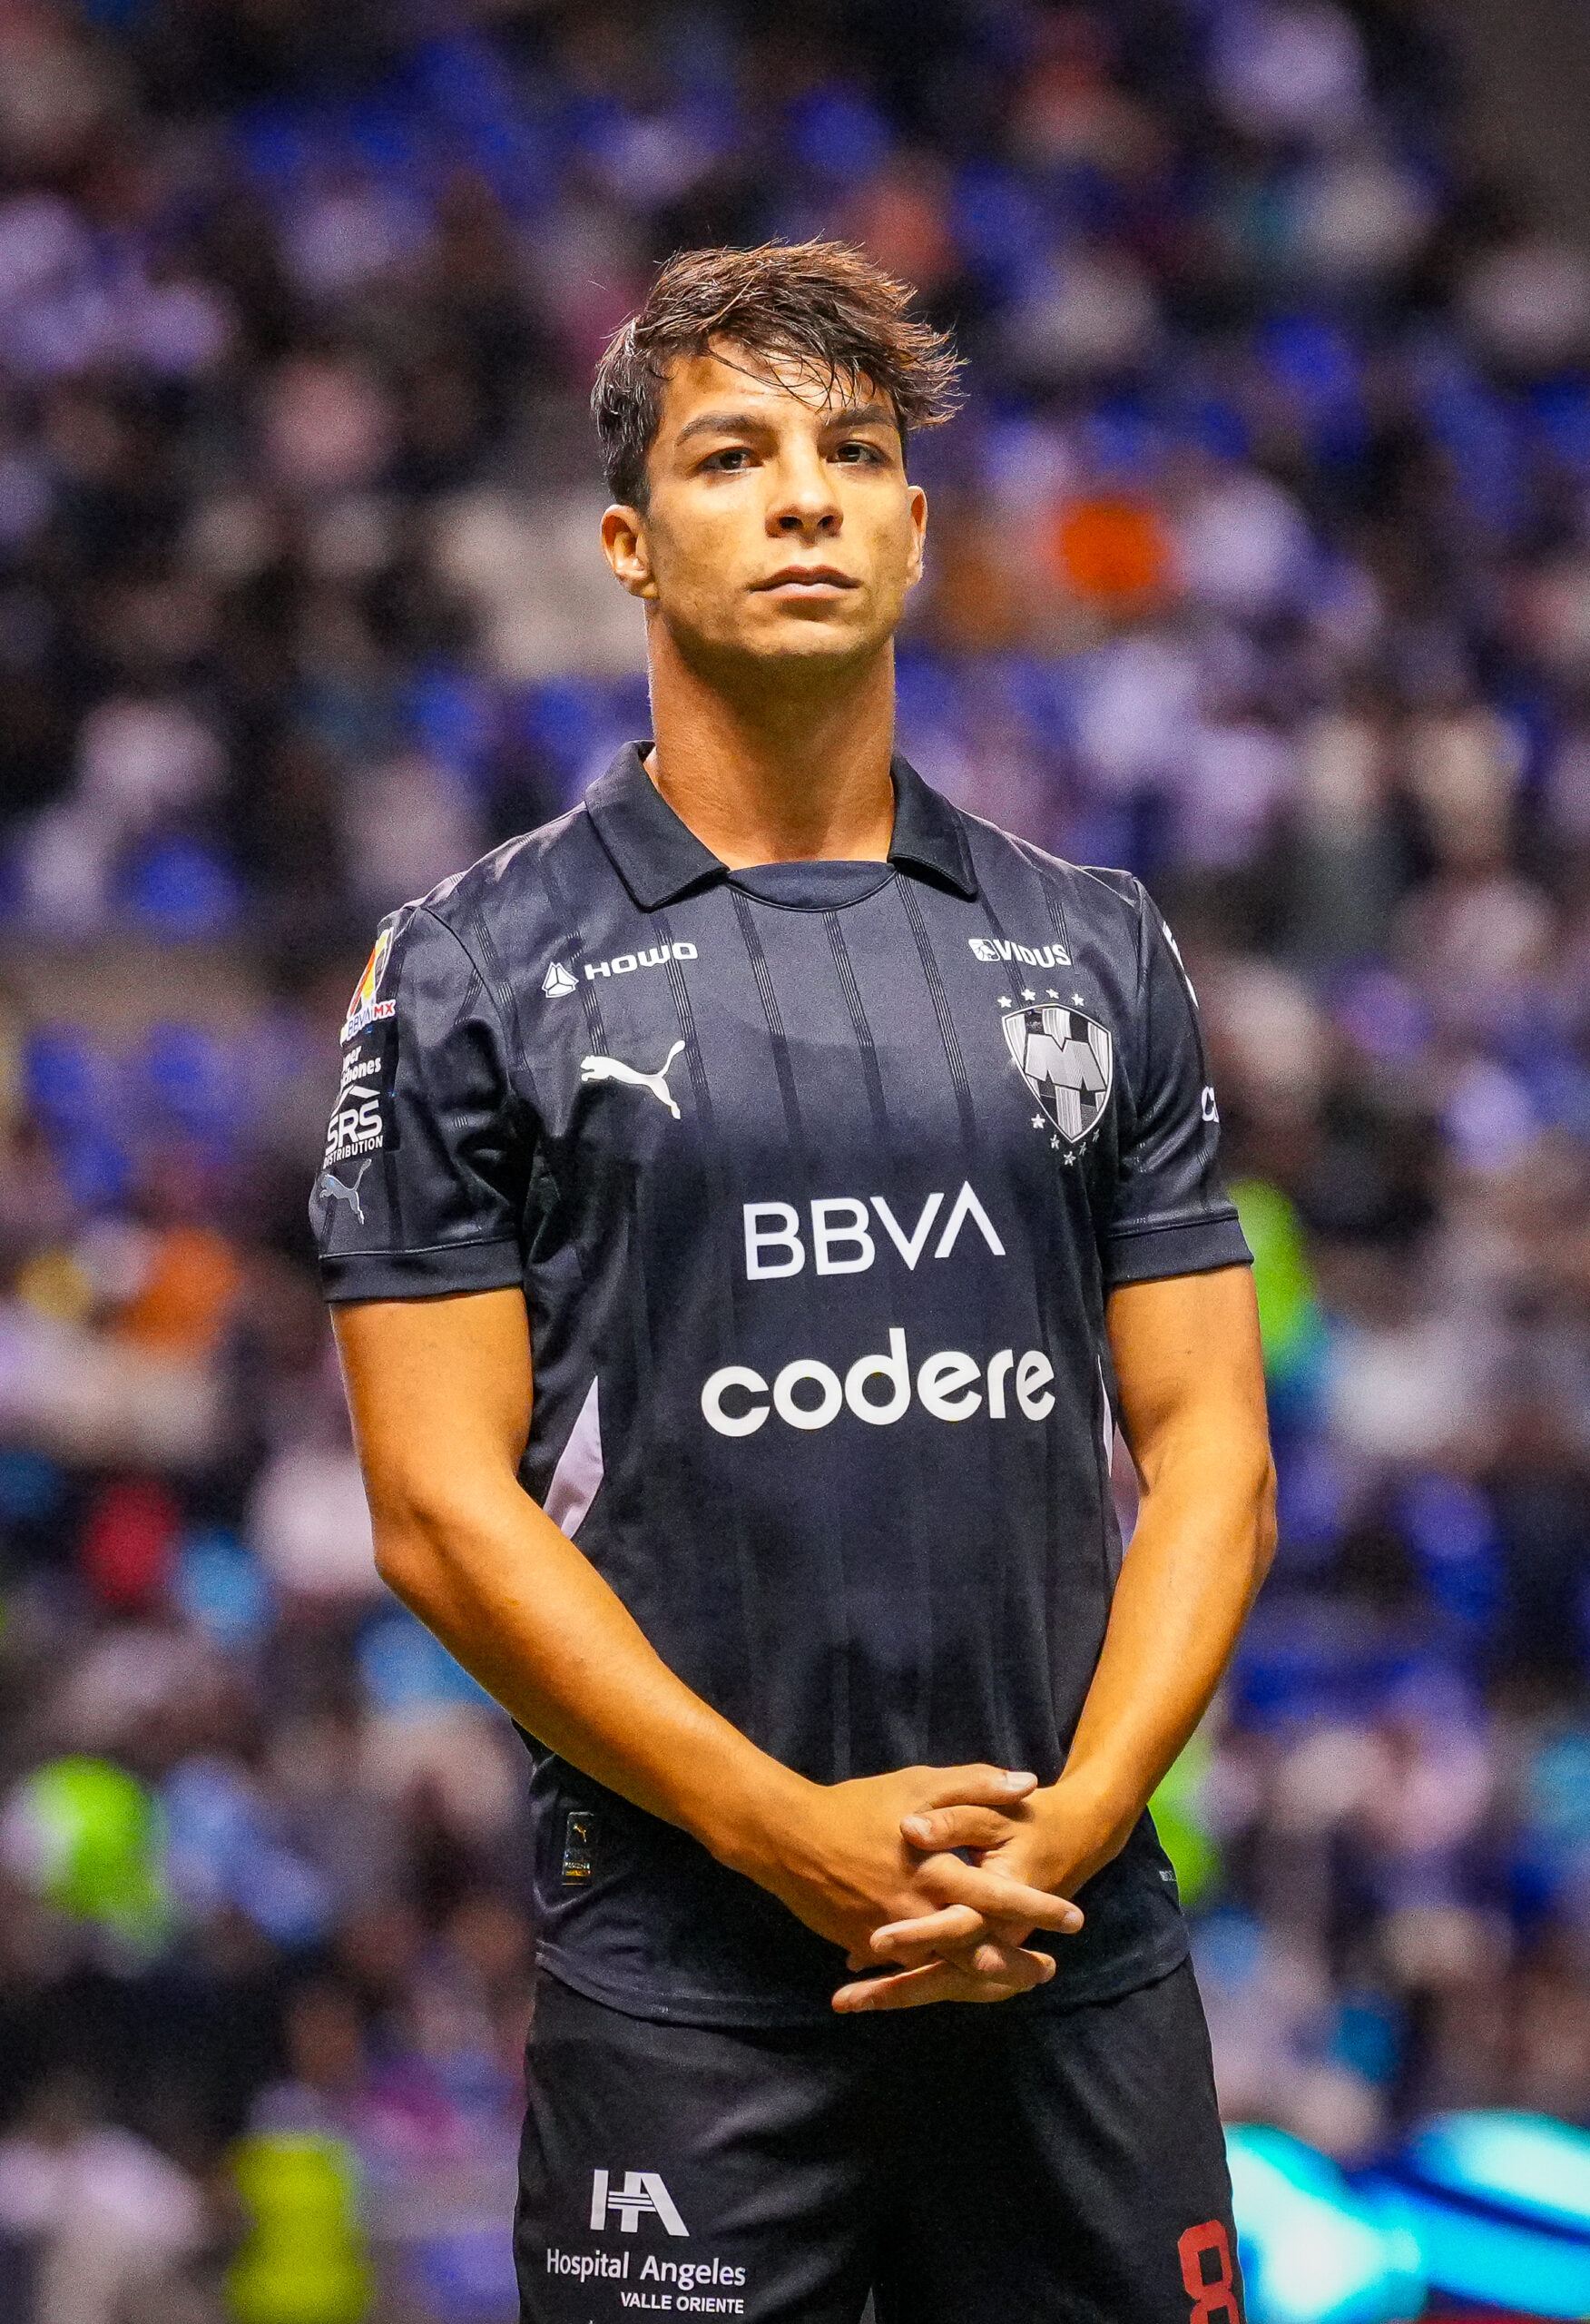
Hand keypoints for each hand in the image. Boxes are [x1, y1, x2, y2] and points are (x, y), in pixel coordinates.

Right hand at [740, 1764, 1082, 2005]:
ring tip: (1014, 1980)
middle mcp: (918, 1914)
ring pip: (947, 1970)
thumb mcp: (919, 1783)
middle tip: (1047, 1970)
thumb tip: (1027, 1784)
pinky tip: (957, 1977)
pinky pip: (911, 1968)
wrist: (788, 1838)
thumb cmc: (859, 1805)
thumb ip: (976, 1785)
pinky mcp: (867, 1945)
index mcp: (936, 1872)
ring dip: (984, 1978)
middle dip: (1018, 1966)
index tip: (1074, 1919)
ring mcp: (891, 1937)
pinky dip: (938, 1974)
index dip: (1040, 1909)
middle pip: (979, 1953)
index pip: (1001, 1898)